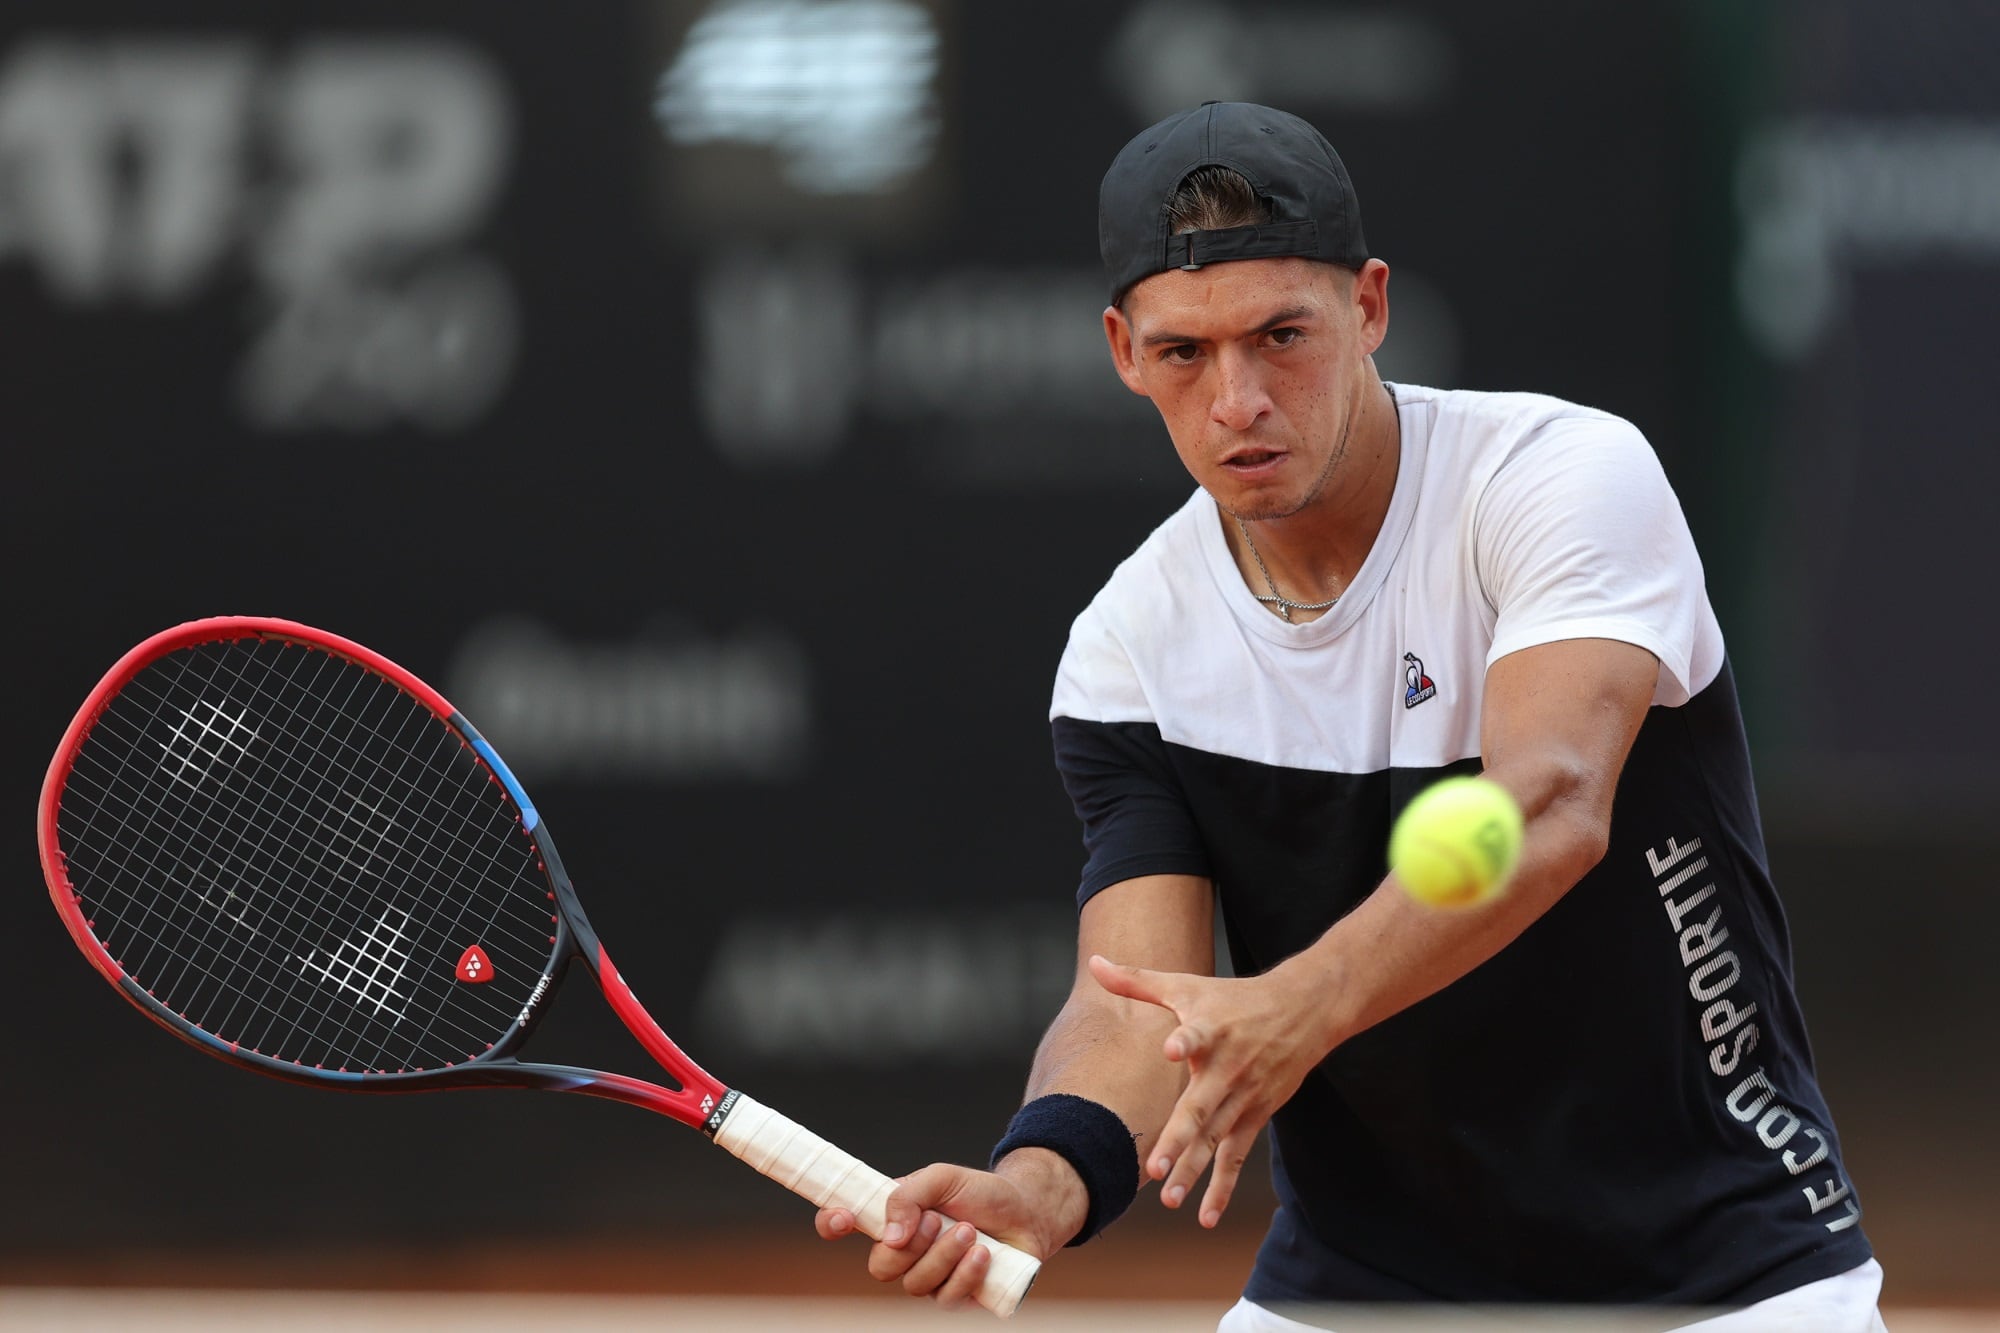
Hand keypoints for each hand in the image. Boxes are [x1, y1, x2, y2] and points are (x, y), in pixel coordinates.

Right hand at [813, 1157, 1070, 1309]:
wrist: (1028, 1212)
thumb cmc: (981, 1193)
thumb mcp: (943, 1178)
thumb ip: (908, 1195)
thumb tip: (890, 1235)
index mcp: (893, 1219)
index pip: (845, 1224)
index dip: (832, 1223)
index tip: (843, 1217)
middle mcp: (905, 1253)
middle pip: (880, 1267)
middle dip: (912, 1244)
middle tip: (939, 1220)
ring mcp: (930, 1279)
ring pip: (915, 1285)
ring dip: (945, 1255)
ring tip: (972, 1231)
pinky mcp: (957, 1298)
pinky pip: (946, 1300)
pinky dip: (966, 1273)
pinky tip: (984, 1254)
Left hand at [1088, 952, 1337, 1228]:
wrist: (1305, 1011)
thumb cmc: (1235, 997)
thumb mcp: (1188, 985)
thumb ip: (1137, 980)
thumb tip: (1094, 963)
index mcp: (1212, 1030)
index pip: (1197, 1036)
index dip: (1185, 1042)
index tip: (1172, 1049)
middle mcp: (1228, 1068)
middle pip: (1200, 1108)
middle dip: (1178, 1140)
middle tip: (1154, 1168)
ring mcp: (1244, 1097)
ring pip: (1215, 1140)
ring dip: (1193, 1171)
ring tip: (1169, 1199)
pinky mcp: (1256, 1116)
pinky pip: (1236, 1157)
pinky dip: (1222, 1188)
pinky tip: (1205, 1217)